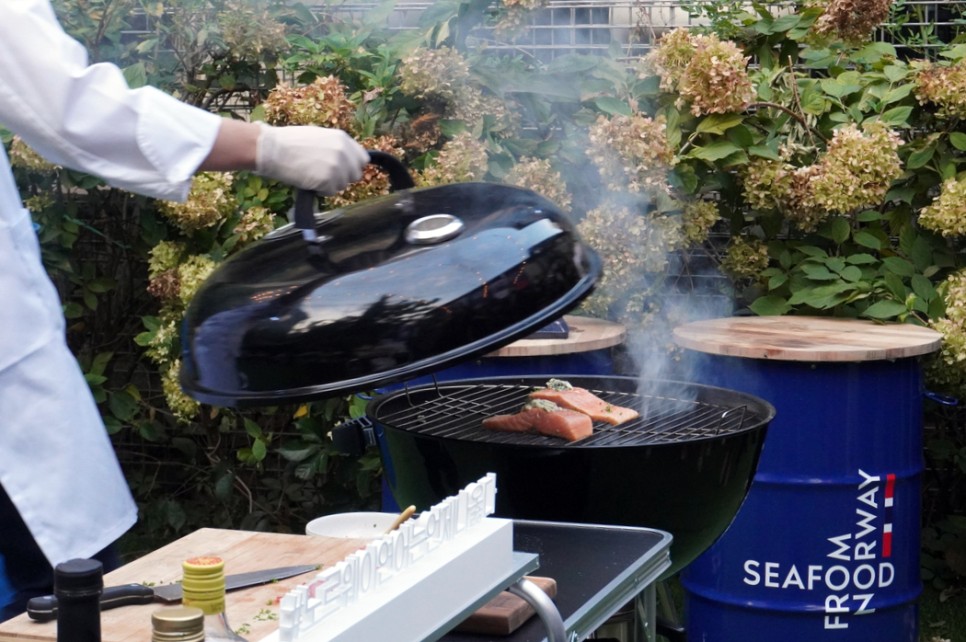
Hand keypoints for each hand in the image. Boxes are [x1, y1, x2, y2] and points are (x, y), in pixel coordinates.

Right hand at [254, 123, 368, 193]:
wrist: (272, 148)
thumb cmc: (290, 141)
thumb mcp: (319, 136)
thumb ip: (336, 147)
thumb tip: (347, 161)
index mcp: (342, 138)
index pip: (362, 159)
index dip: (352, 166)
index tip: (342, 170)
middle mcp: (344, 152)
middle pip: (355, 175)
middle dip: (343, 177)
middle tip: (325, 175)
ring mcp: (337, 166)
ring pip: (342, 185)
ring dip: (330, 185)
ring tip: (312, 175)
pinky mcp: (327, 180)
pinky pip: (330, 192)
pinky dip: (320, 191)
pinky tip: (309, 181)